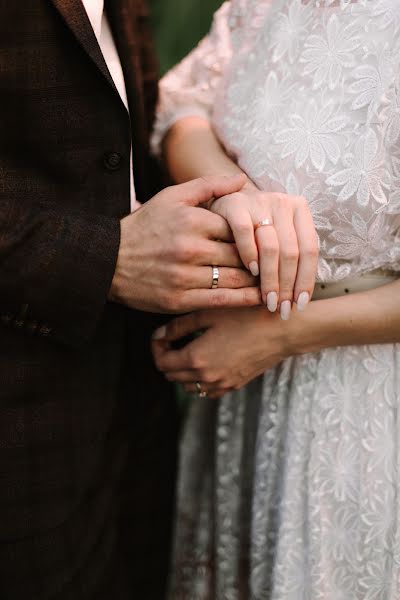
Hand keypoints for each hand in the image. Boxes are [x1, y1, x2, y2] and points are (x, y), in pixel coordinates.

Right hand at [109, 175, 261, 312]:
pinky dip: (243, 300)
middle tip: (282, 263)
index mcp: (191, 220)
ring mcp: (183, 275)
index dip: (256, 234)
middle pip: (239, 254)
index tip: (272, 239)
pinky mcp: (178, 299)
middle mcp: (188, 247)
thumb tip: (242, 180)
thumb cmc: (146, 226)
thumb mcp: (172, 197)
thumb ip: (208, 186)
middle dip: (262, 259)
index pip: (237, 227)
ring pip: (233, 278)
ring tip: (275, 281)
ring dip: (258, 281)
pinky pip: (220, 300)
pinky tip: (258, 298)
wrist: (108, 261)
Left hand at [152, 307, 289, 397]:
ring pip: (188, 385)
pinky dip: (200, 379)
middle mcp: (206, 377)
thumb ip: (179, 325)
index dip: (156, 347)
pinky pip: (207, 390)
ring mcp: (221, 384)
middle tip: (172, 339)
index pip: (161, 362)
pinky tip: (207, 360)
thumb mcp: (209, 313)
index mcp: (196, 359)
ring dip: (182, 370)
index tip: (160, 334)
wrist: (283, 330)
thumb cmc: (247, 315)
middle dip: (166, 357)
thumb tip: (160, 334)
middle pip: (171, 375)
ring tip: (189, 348)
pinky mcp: (234, 385)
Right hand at [210, 183, 318, 319]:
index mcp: (299, 208)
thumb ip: (290, 255)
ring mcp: (259, 201)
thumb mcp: (277, 234)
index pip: (309, 249)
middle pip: (291, 251)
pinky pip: (245, 233)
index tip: (300, 304)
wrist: (223, 201)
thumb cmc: (254, 226)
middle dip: (287, 285)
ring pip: (271, 247)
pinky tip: (251, 272)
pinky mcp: (235, 205)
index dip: (306, 279)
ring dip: (270, 278)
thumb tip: (299, 298)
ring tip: (267, 299)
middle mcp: (282, 201)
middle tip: (281, 308)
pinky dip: (249, 254)